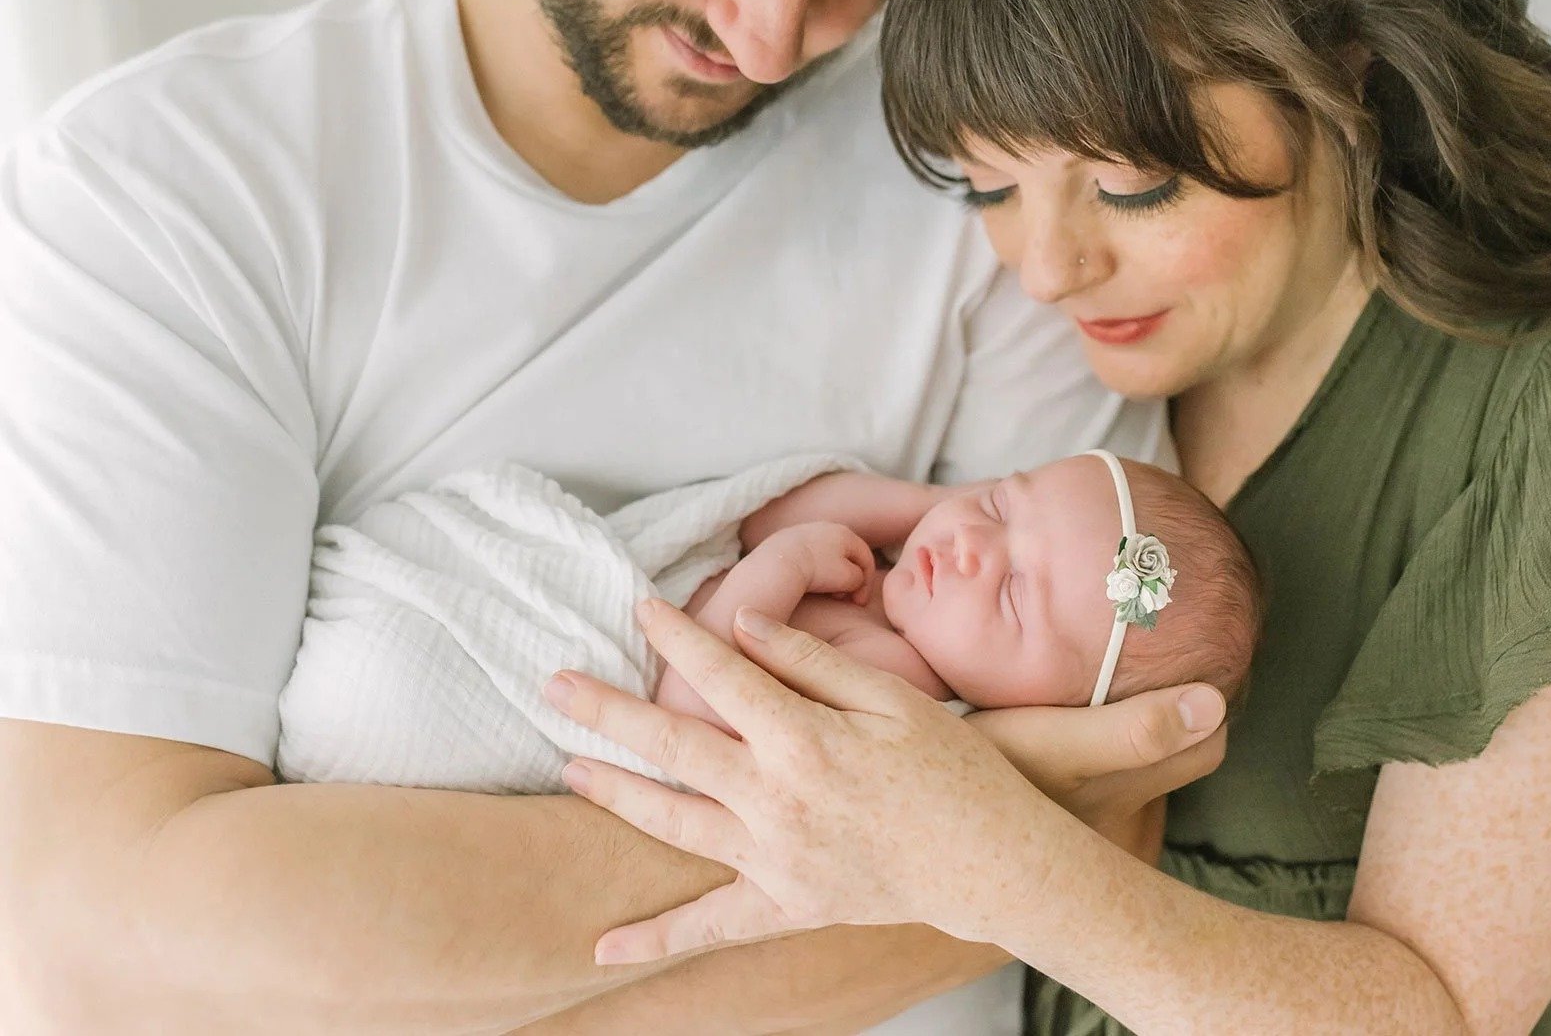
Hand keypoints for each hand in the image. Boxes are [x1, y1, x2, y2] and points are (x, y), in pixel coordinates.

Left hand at [544, 599, 1223, 966]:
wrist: (993, 862)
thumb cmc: (954, 772)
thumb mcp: (894, 699)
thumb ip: (813, 663)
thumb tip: (745, 625)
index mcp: (804, 739)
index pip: (721, 674)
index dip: (678, 636)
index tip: (642, 606)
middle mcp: (776, 799)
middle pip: (672, 745)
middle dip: (606, 710)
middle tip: (552, 683)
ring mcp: (774, 858)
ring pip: (672, 822)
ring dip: (614, 792)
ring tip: (568, 764)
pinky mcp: (785, 904)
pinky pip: (711, 924)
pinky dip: (656, 938)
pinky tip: (604, 948)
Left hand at [756, 522, 873, 598]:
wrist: (776, 565)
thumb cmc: (816, 571)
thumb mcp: (848, 578)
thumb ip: (860, 578)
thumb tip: (854, 580)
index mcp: (845, 533)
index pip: (866, 558)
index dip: (867, 583)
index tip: (860, 603)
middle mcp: (825, 527)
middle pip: (846, 556)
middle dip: (849, 579)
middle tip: (844, 599)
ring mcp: (803, 531)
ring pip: (826, 556)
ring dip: (831, 577)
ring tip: (826, 594)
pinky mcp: (784, 541)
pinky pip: (806, 557)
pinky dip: (812, 571)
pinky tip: (806, 585)